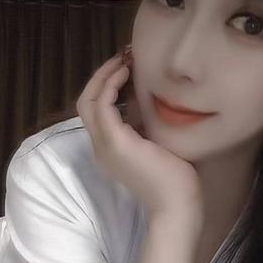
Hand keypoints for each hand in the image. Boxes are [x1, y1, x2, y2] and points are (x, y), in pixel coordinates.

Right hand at [76, 54, 203, 221]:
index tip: (126, 68)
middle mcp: (100, 147)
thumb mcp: (157, 144)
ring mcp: (104, 146)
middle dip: (101, 76)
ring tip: (124, 60)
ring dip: (104, 76)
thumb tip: (150, 98)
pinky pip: (102, 106)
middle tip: (123, 58)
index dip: (106, 86)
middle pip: (85, 102)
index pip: (96, 110)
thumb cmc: (175, 178)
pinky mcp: (115, 143)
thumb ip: (146, 125)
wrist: (177, 204)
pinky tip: (126, 73)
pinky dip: (110, 85)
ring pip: (88, 101)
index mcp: (109, 149)